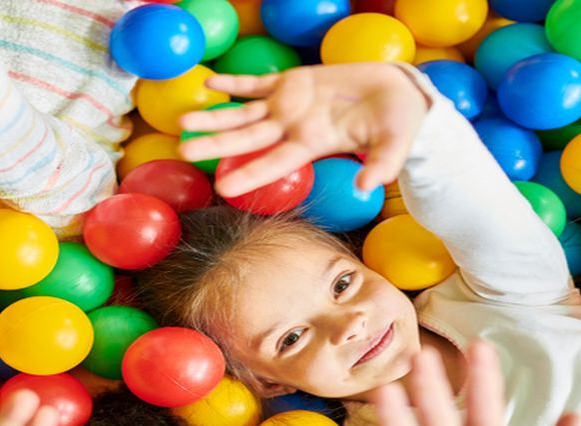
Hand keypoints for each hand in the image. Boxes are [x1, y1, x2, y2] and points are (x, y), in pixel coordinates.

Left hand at [177, 63, 427, 196]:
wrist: (397, 93)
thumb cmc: (397, 124)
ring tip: (184, 122)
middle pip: (246, 139)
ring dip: (214, 117)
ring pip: (242, 113)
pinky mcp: (291, 83)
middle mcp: (292, 128)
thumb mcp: (394, 145)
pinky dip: (233, 84)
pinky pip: (256, 84)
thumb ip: (381, 166)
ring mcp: (288, 106)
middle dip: (214, 143)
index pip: (274, 162)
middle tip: (184, 150)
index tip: (223, 187)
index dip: (250, 174)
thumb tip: (367, 188)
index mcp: (313, 145)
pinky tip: (210, 84)